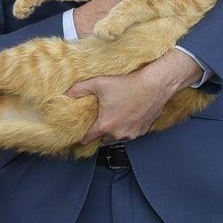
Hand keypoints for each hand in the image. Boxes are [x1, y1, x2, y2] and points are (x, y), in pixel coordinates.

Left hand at [66, 48, 200, 143]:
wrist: (156, 84)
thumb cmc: (129, 84)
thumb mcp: (99, 83)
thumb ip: (79, 89)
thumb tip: (66, 94)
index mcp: (105, 126)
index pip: (88, 138)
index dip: (82, 137)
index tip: (79, 136)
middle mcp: (118, 133)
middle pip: (103, 139)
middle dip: (100, 132)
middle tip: (99, 121)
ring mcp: (132, 133)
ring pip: (118, 137)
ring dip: (114, 130)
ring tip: (114, 117)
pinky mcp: (143, 130)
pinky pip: (131, 133)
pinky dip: (128, 127)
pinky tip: (127, 116)